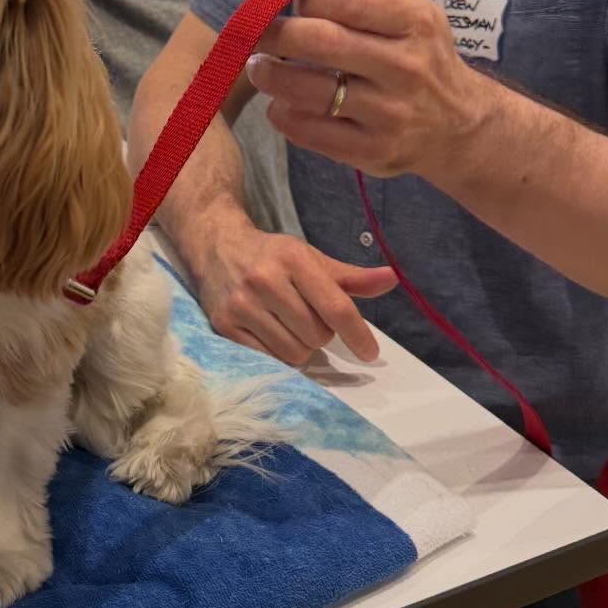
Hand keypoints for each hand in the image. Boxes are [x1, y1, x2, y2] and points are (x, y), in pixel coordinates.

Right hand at [193, 207, 395, 366]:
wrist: (216, 247)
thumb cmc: (272, 256)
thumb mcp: (311, 259)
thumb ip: (351, 276)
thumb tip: (391, 279)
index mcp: (293, 260)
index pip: (336, 307)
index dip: (358, 334)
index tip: (370, 353)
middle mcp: (265, 280)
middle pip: (316, 335)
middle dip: (321, 334)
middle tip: (308, 318)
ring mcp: (241, 304)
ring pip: (294, 352)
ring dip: (300, 347)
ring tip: (289, 327)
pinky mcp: (224, 325)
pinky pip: (268, 359)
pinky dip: (278, 355)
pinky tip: (273, 335)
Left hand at [246, 0, 494, 182]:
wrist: (458, 123)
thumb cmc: (416, 50)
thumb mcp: (406, 1)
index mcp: (416, 21)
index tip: (288, 4)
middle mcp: (407, 67)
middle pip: (321, 42)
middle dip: (273, 34)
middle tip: (256, 35)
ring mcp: (391, 113)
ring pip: (309, 91)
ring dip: (269, 76)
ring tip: (259, 68)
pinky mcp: (375, 151)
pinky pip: (310, 132)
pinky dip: (283, 115)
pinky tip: (281, 103)